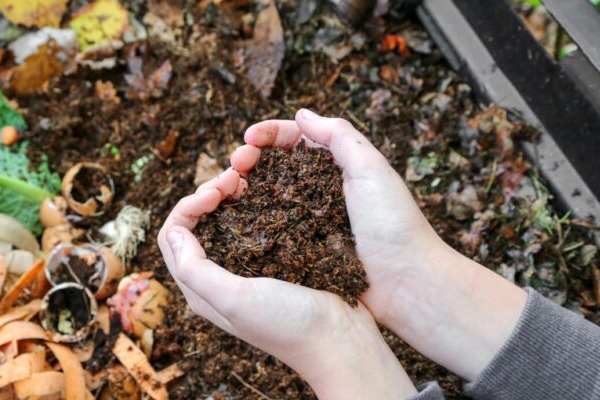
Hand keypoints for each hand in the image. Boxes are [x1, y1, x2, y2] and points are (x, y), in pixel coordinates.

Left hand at [157, 169, 416, 398]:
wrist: (341, 341)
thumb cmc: (288, 324)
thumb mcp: (235, 299)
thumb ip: (196, 270)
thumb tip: (174, 232)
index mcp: (200, 289)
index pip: (173, 236)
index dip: (188, 206)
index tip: (216, 192)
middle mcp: (218, 279)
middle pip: (196, 224)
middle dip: (208, 194)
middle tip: (234, 178)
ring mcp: (246, 269)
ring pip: (224, 221)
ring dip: (229, 196)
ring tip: (248, 179)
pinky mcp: (273, 262)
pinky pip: (253, 225)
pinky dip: (254, 204)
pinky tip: (269, 192)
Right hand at [231, 109, 526, 380]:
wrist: (406, 283)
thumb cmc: (394, 225)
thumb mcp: (371, 169)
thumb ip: (339, 136)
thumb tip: (301, 114)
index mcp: (337, 167)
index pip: (295, 139)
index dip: (268, 134)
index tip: (248, 138)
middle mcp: (318, 191)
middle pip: (274, 165)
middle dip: (249, 158)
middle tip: (235, 164)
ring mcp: (306, 221)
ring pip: (265, 195)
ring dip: (244, 186)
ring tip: (228, 187)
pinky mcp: (299, 250)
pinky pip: (268, 229)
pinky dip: (248, 219)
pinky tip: (234, 216)